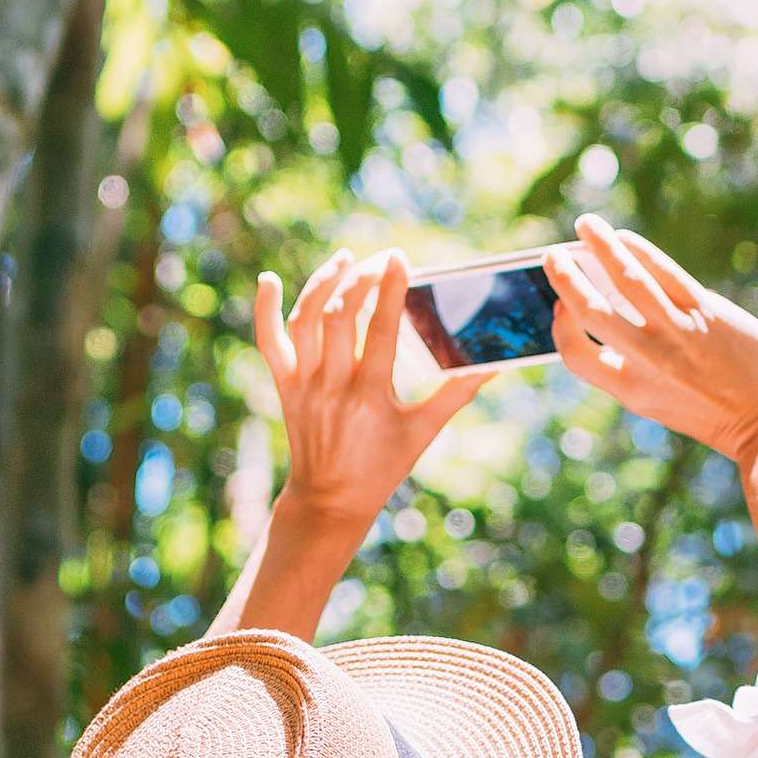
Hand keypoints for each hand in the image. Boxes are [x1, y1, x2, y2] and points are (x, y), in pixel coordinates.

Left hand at [253, 248, 482, 522]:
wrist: (330, 498)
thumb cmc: (383, 465)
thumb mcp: (423, 432)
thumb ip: (456, 393)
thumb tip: (493, 363)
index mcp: (371, 396)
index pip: (382, 329)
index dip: (391, 289)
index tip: (400, 258)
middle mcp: (334, 385)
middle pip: (342, 315)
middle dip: (362, 278)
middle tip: (381, 260)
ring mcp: (304, 383)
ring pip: (307, 319)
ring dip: (324, 282)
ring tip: (347, 259)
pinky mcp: (285, 384)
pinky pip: (268, 340)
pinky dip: (265, 308)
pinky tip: (270, 280)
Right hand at [543, 218, 757, 464]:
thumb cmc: (715, 409)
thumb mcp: (661, 401)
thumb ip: (632, 365)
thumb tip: (610, 307)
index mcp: (630, 390)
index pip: (575, 355)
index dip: (560, 326)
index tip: (559, 304)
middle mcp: (648, 361)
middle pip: (592, 311)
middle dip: (565, 278)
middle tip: (552, 254)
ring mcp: (677, 334)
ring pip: (627, 279)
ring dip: (601, 246)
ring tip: (586, 225)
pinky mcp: (707, 312)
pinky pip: (665, 272)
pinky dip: (640, 250)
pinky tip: (626, 238)